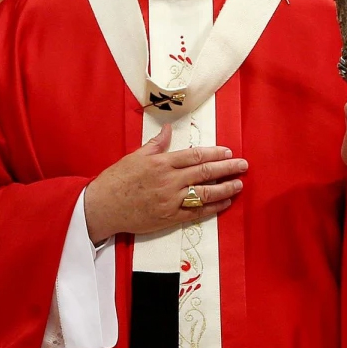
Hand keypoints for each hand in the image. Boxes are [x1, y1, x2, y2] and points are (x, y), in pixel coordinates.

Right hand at [84, 124, 246, 243]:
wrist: (103, 207)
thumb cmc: (116, 180)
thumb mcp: (135, 156)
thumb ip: (156, 144)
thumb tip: (168, 129)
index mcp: (161, 163)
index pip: (194, 156)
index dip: (214, 154)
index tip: (228, 152)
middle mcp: (168, 181)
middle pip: (204, 173)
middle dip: (227, 169)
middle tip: (243, 165)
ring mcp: (170, 201)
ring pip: (204, 194)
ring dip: (224, 189)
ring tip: (238, 185)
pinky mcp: (169, 218)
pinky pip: (196, 213)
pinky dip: (212, 208)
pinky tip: (225, 203)